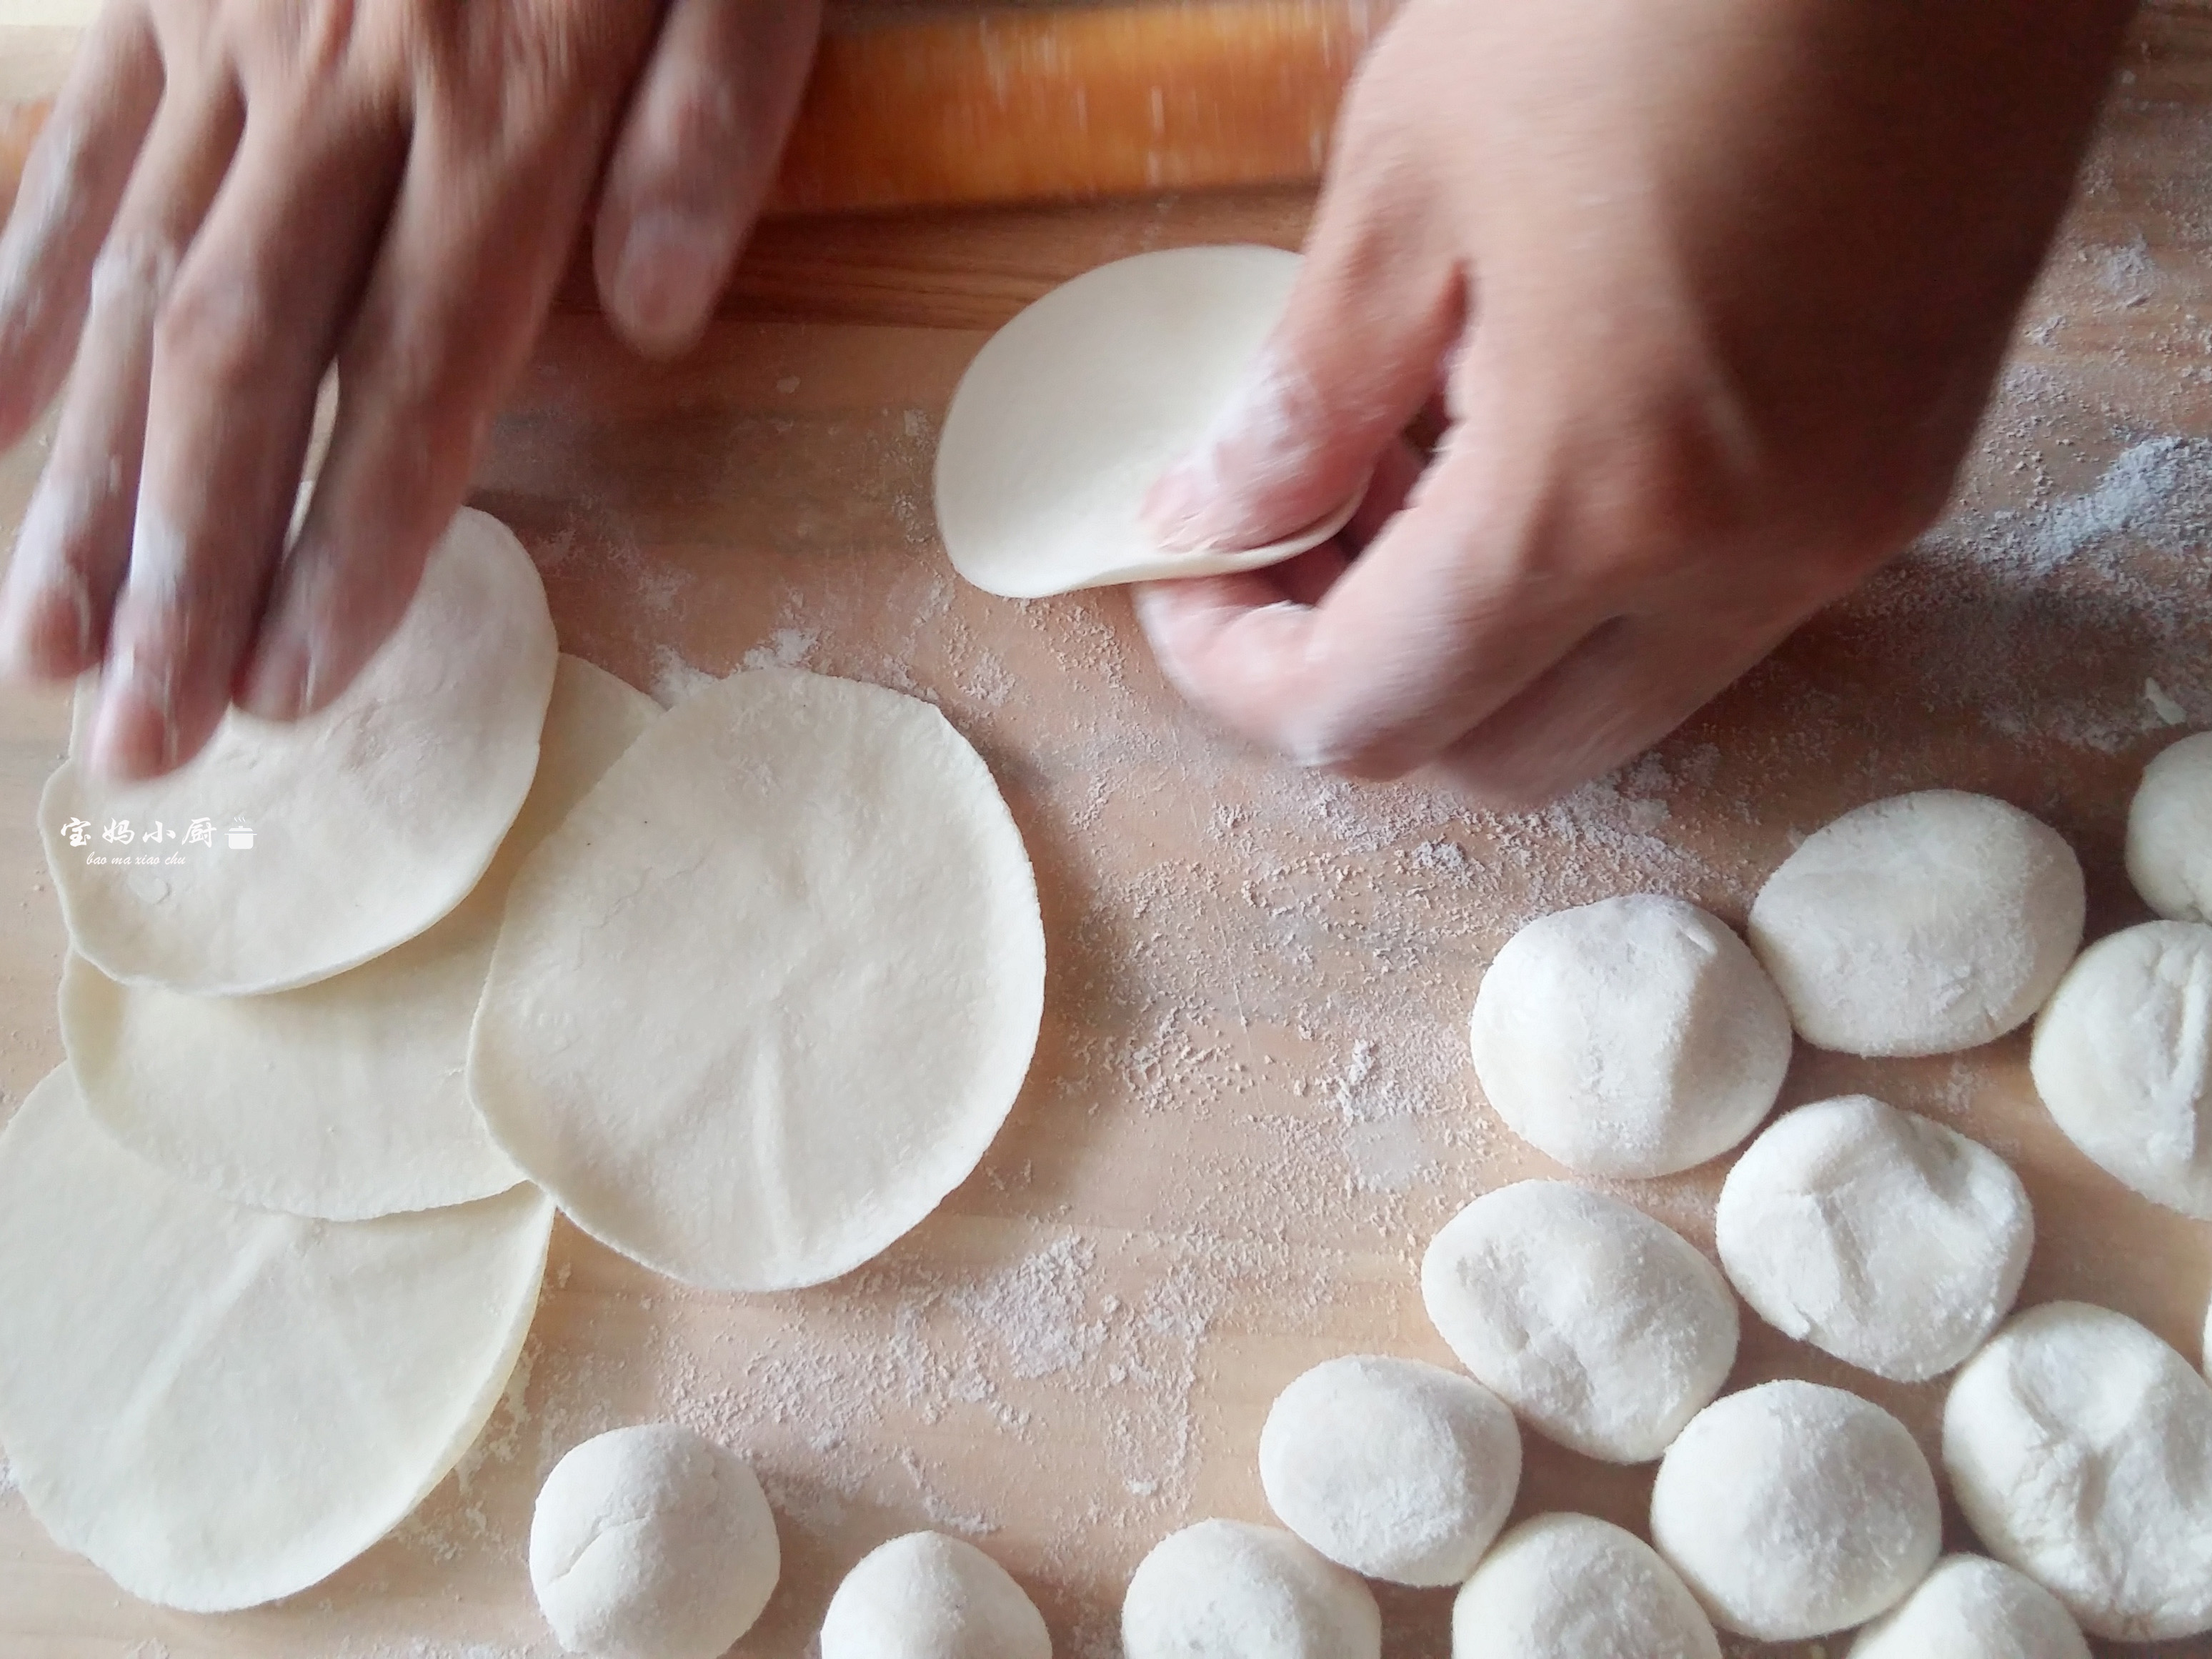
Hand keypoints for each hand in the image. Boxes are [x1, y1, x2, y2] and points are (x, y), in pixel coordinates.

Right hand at [0, 0, 820, 778]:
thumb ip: (713, 125)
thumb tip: (651, 321)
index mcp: (505, 97)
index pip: (420, 368)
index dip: (356, 538)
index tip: (304, 687)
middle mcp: (341, 87)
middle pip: (246, 365)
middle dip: (191, 568)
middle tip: (146, 744)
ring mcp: (222, 36)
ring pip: (132, 287)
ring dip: (84, 482)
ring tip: (45, 655)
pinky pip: (73, 160)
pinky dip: (15, 296)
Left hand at [1134, 0, 2132, 804]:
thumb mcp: (1414, 174)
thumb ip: (1308, 393)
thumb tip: (1220, 514)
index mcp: (1602, 498)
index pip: (1370, 713)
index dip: (1236, 672)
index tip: (1188, 577)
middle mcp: (1752, 559)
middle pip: (1504, 748)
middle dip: (1370, 672)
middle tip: (1300, 526)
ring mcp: (1851, 521)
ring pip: (1619, 686)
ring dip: (1489, 625)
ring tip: (1417, 446)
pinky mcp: (1908, 461)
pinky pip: (1721, 598)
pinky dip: (1606, 566)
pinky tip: (1548, 412)